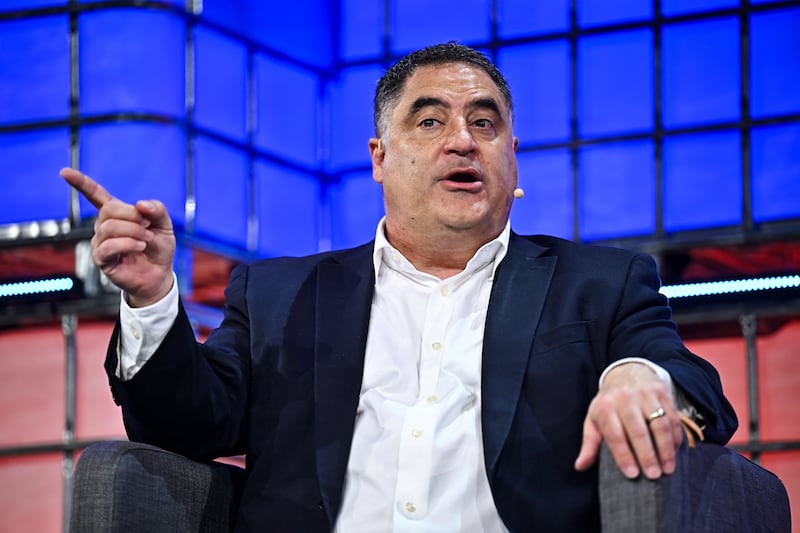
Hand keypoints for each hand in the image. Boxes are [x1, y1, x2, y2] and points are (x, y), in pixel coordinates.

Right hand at [60, 168, 175, 306]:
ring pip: (110, 227)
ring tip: (147, 239)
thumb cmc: (158, 248)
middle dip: (133, 216)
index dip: (81, 183)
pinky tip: (140, 246)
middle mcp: (104, 226)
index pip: (95, 195)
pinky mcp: (101, 259)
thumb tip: (141, 204)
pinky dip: (128, 244)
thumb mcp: (164, 225)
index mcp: (117, 213)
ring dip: (134, 231)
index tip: (64, 172)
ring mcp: (101, 242)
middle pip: (109, 210)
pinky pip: (109, 246)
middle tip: (148, 226)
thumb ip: (157, 210)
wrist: (159, 274)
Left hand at [574, 362, 683, 478]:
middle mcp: (625, 398)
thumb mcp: (594, 420)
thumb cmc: (609, 404)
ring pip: (659, 424)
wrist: (626, 374)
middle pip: (638, 430)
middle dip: (647, 455)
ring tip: (667, 469)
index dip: (623, 455)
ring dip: (665, 449)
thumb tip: (580, 466)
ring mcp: (645, 393)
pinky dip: (675, 436)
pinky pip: (672, 417)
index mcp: (605, 407)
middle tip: (653, 476)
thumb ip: (589, 444)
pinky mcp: (662, 391)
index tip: (632, 474)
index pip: (615, 434)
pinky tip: (674, 452)